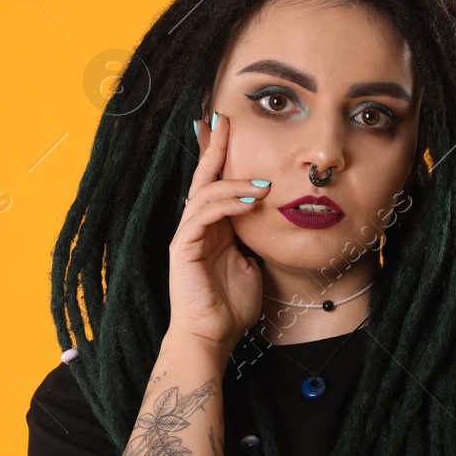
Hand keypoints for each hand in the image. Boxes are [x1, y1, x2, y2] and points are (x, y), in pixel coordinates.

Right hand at [170, 110, 267, 356]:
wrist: (213, 337)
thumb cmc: (231, 306)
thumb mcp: (253, 263)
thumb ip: (256, 239)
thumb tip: (273, 217)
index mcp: (213, 227)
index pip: (217, 183)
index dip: (223, 155)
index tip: (232, 127)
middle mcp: (197, 226)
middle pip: (204, 176)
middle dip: (215, 146)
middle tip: (226, 118)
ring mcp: (188, 235)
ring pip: (206, 193)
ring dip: (235, 183)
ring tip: (263, 185)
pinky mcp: (183, 248)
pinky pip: (204, 215)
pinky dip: (227, 204)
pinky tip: (251, 202)